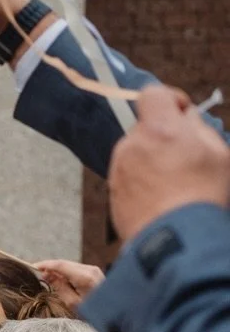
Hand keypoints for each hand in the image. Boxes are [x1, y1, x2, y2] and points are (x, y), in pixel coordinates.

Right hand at [34, 259, 104, 310]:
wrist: (114, 311)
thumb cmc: (94, 311)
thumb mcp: (73, 303)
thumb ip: (59, 287)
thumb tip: (47, 274)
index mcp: (84, 277)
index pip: (60, 265)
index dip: (45, 265)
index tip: (33, 267)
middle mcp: (90, 269)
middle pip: (65, 263)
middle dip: (50, 267)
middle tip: (37, 274)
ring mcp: (93, 269)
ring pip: (70, 265)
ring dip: (58, 271)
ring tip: (48, 279)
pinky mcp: (94, 272)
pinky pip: (76, 269)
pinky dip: (66, 273)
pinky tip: (61, 281)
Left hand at [108, 85, 229, 242]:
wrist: (174, 238)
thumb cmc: (202, 195)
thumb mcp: (218, 153)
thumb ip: (198, 128)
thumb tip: (186, 118)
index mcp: (158, 129)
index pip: (152, 94)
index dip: (169, 99)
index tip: (182, 112)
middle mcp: (131, 146)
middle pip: (144, 128)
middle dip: (163, 136)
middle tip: (185, 156)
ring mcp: (118, 170)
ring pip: (135, 154)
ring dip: (152, 160)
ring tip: (175, 182)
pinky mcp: (113, 193)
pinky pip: (129, 177)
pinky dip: (142, 181)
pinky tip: (161, 197)